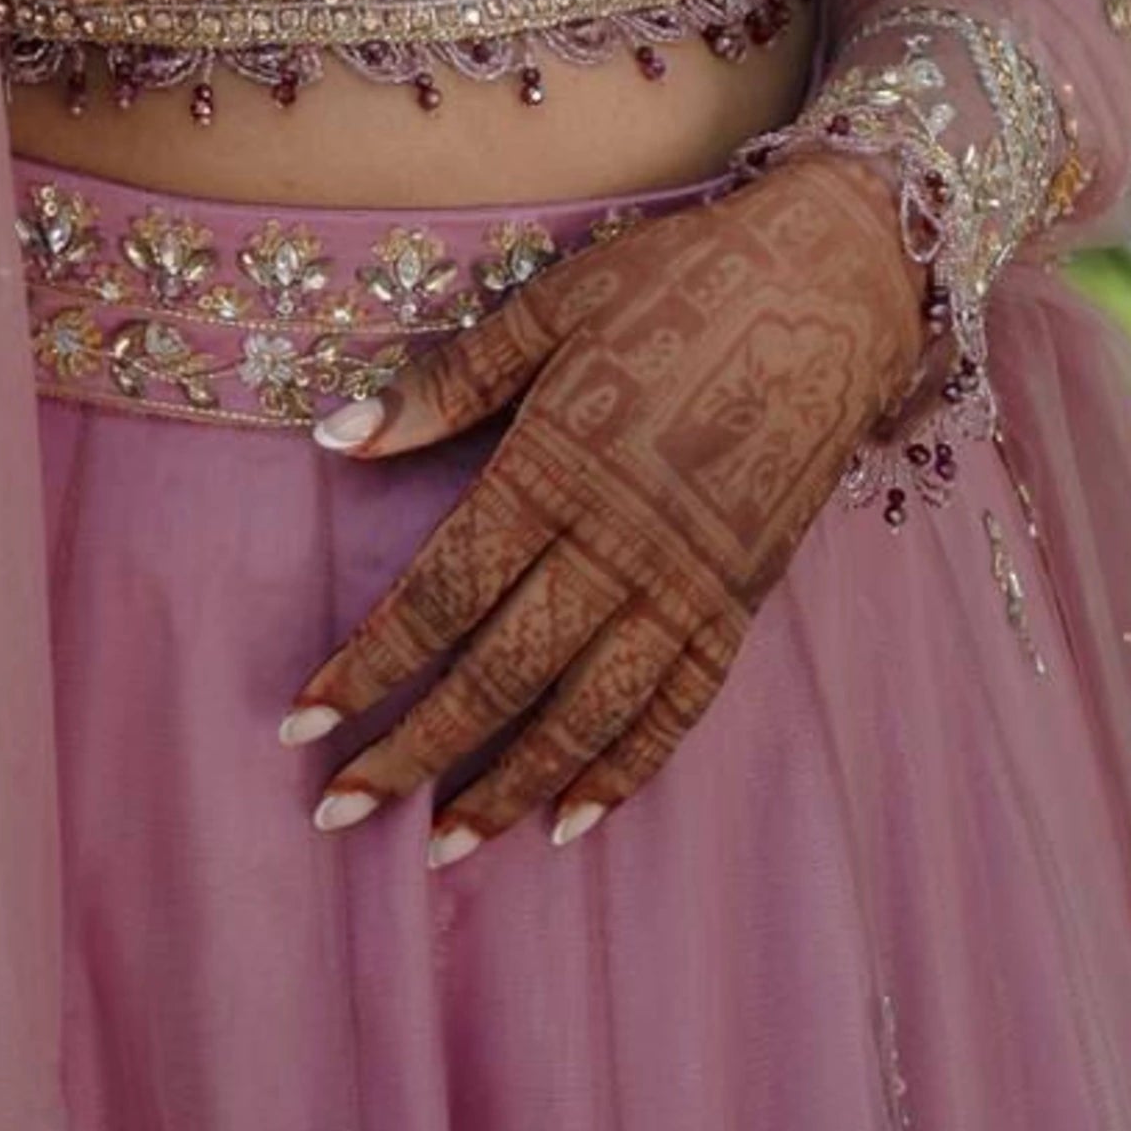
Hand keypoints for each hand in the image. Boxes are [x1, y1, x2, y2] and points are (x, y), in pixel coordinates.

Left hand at [277, 155, 931, 864]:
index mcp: (554, 468)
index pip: (439, 592)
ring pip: (583, 713)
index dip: (366, 663)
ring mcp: (686, 585)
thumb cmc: (675, 285)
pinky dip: (625, 772)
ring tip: (446, 844)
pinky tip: (575, 822)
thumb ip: (448, 382)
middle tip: (341, 810)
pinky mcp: (741, 604)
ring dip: (509, 786)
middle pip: (498, 672)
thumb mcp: (551, 308)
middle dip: (414, 749)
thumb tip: (332, 434)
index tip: (301, 722)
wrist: (830, 291)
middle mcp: (616, 544)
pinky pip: (678, 711)